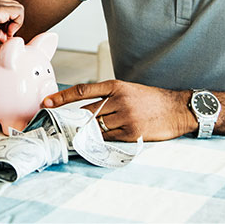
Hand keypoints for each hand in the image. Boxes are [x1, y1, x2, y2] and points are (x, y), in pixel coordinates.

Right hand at [0, 0, 23, 41]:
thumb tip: (5, 38)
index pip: (11, 10)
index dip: (11, 22)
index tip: (5, 33)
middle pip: (17, 7)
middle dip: (16, 21)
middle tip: (7, 33)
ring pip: (19, 8)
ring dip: (17, 22)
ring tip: (7, 33)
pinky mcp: (0, 8)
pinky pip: (19, 11)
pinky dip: (17, 23)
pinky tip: (7, 32)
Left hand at [42, 80, 196, 141]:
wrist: (177, 109)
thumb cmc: (151, 99)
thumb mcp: (128, 89)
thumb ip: (107, 97)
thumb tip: (84, 110)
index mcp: (116, 86)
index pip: (82, 90)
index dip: (62, 97)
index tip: (46, 102)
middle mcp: (118, 100)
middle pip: (86, 112)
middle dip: (75, 120)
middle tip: (65, 125)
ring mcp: (125, 117)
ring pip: (96, 126)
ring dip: (88, 131)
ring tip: (83, 134)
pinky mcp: (131, 133)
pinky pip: (108, 138)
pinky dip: (102, 139)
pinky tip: (101, 139)